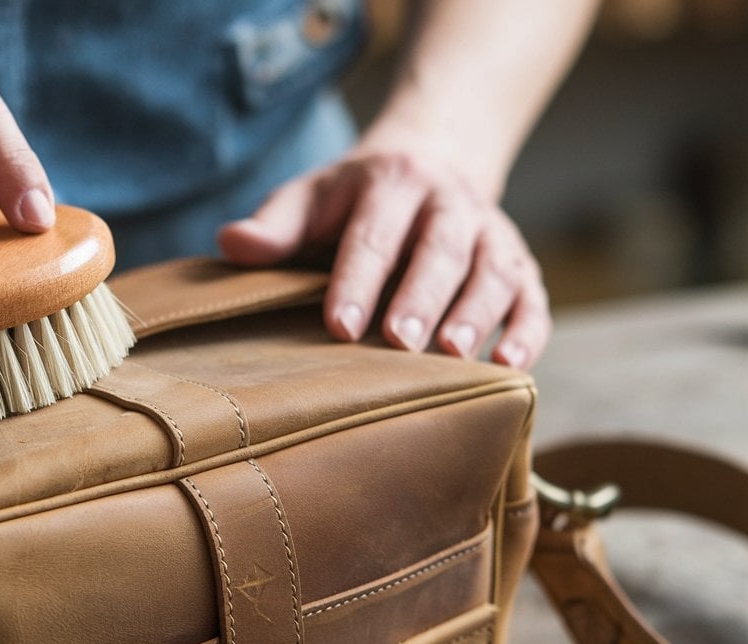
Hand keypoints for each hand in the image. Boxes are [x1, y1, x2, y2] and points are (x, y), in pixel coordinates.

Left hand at [217, 149, 549, 368]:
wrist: (429, 159)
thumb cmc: (352, 198)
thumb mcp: (309, 198)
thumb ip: (275, 225)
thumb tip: (229, 244)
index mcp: (390, 184)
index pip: (372, 235)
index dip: (356, 280)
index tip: (338, 324)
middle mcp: (447, 203)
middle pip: (441, 248)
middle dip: (422, 295)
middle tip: (400, 341)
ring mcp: (489, 232)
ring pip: (493, 269)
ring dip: (478, 312)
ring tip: (455, 356)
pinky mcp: (518, 262)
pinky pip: (533, 295)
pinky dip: (528, 329)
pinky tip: (511, 364)